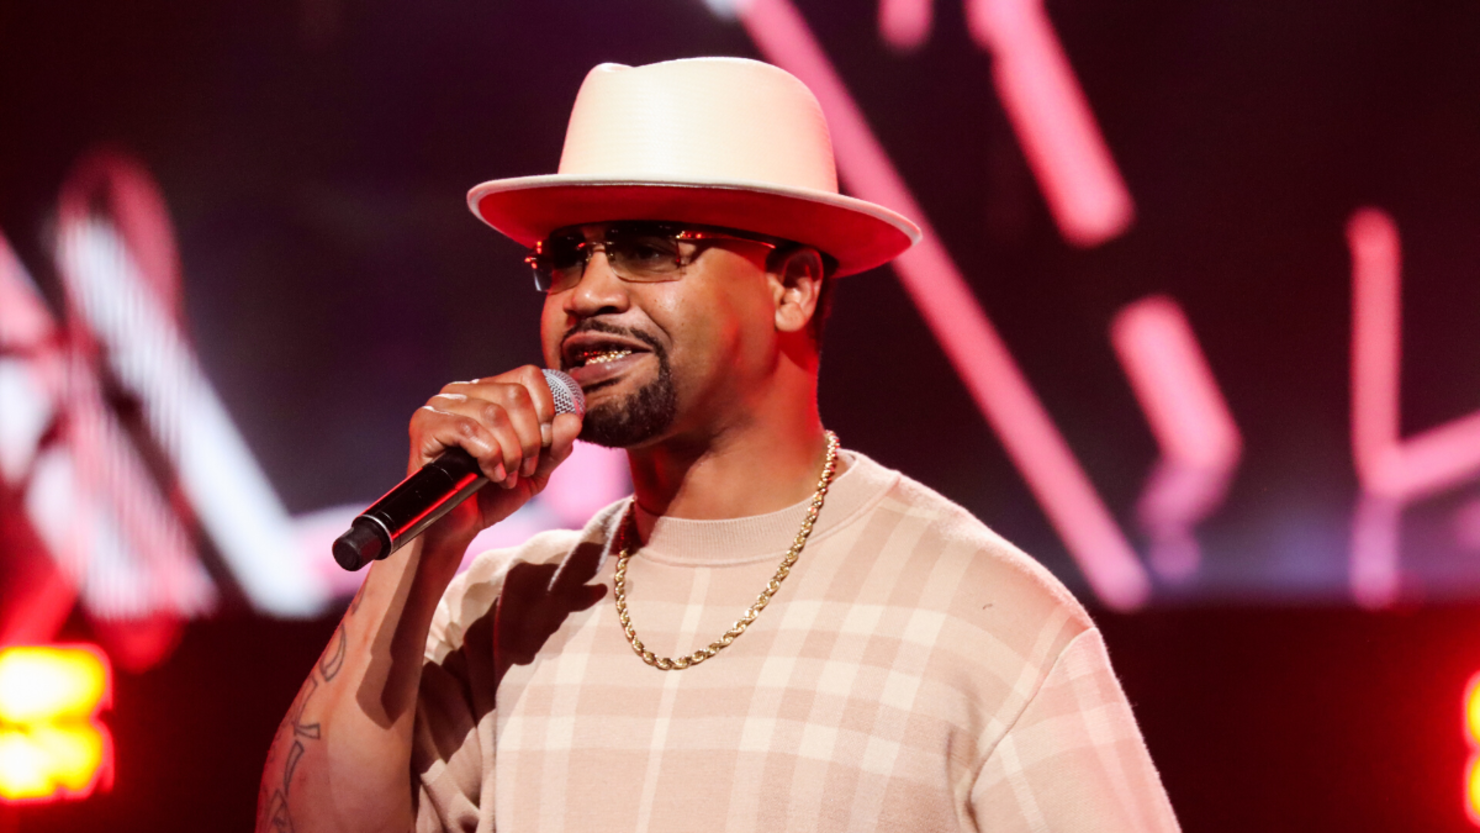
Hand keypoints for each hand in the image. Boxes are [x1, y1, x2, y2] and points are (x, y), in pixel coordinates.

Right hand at [406, 365, 582, 551]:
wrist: (457, 528)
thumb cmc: (492, 495)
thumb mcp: (535, 470)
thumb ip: (556, 445)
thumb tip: (573, 420)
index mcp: (490, 392)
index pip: (529, 376)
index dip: (547, 410)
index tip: (547, 445)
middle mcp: (463, 392)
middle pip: (516, 395)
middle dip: (531, 438)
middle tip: (526, 468)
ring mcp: (441, 405)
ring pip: (495, 414)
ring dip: (511, 452)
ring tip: (508, 476)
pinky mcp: (425, 425)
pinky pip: (469, 430)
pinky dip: (489, 456)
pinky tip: (491, 475)